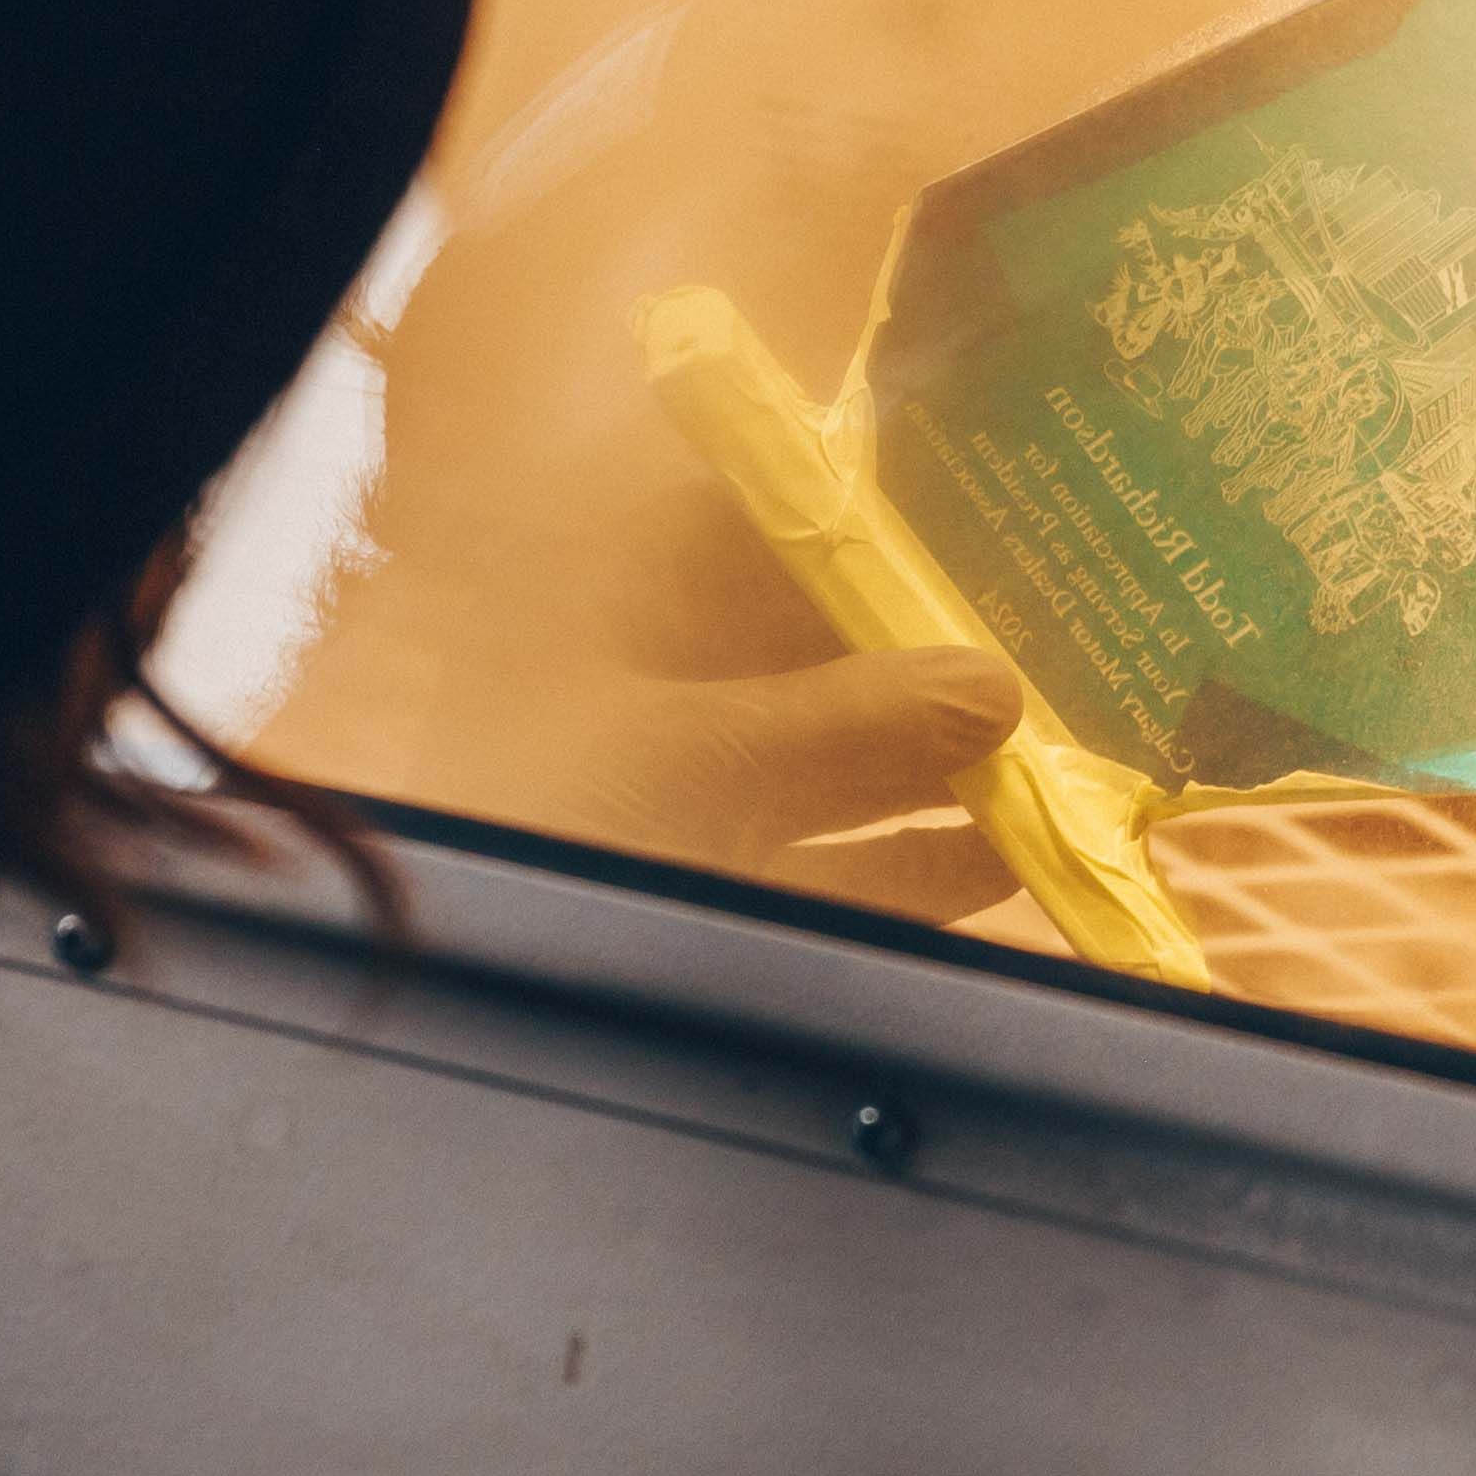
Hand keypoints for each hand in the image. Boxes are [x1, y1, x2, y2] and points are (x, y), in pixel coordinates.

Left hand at [234, 85, 1035, 920]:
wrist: (407, 992)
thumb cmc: (525, 830)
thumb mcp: (703, 764)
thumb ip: (852, 726)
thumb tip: (993, 683)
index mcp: (604, 580)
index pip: (745, 490)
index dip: (862, 484)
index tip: (986, 491)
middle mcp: (625, 660)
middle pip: (801, 631)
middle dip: (929, 646)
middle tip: (1068, 648)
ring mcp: (643, 775)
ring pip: (815, 749)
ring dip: (932, 765)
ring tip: (1068, 766)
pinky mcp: (663, 878)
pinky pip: (804, 852)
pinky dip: (895, 859)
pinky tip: (998, 864)